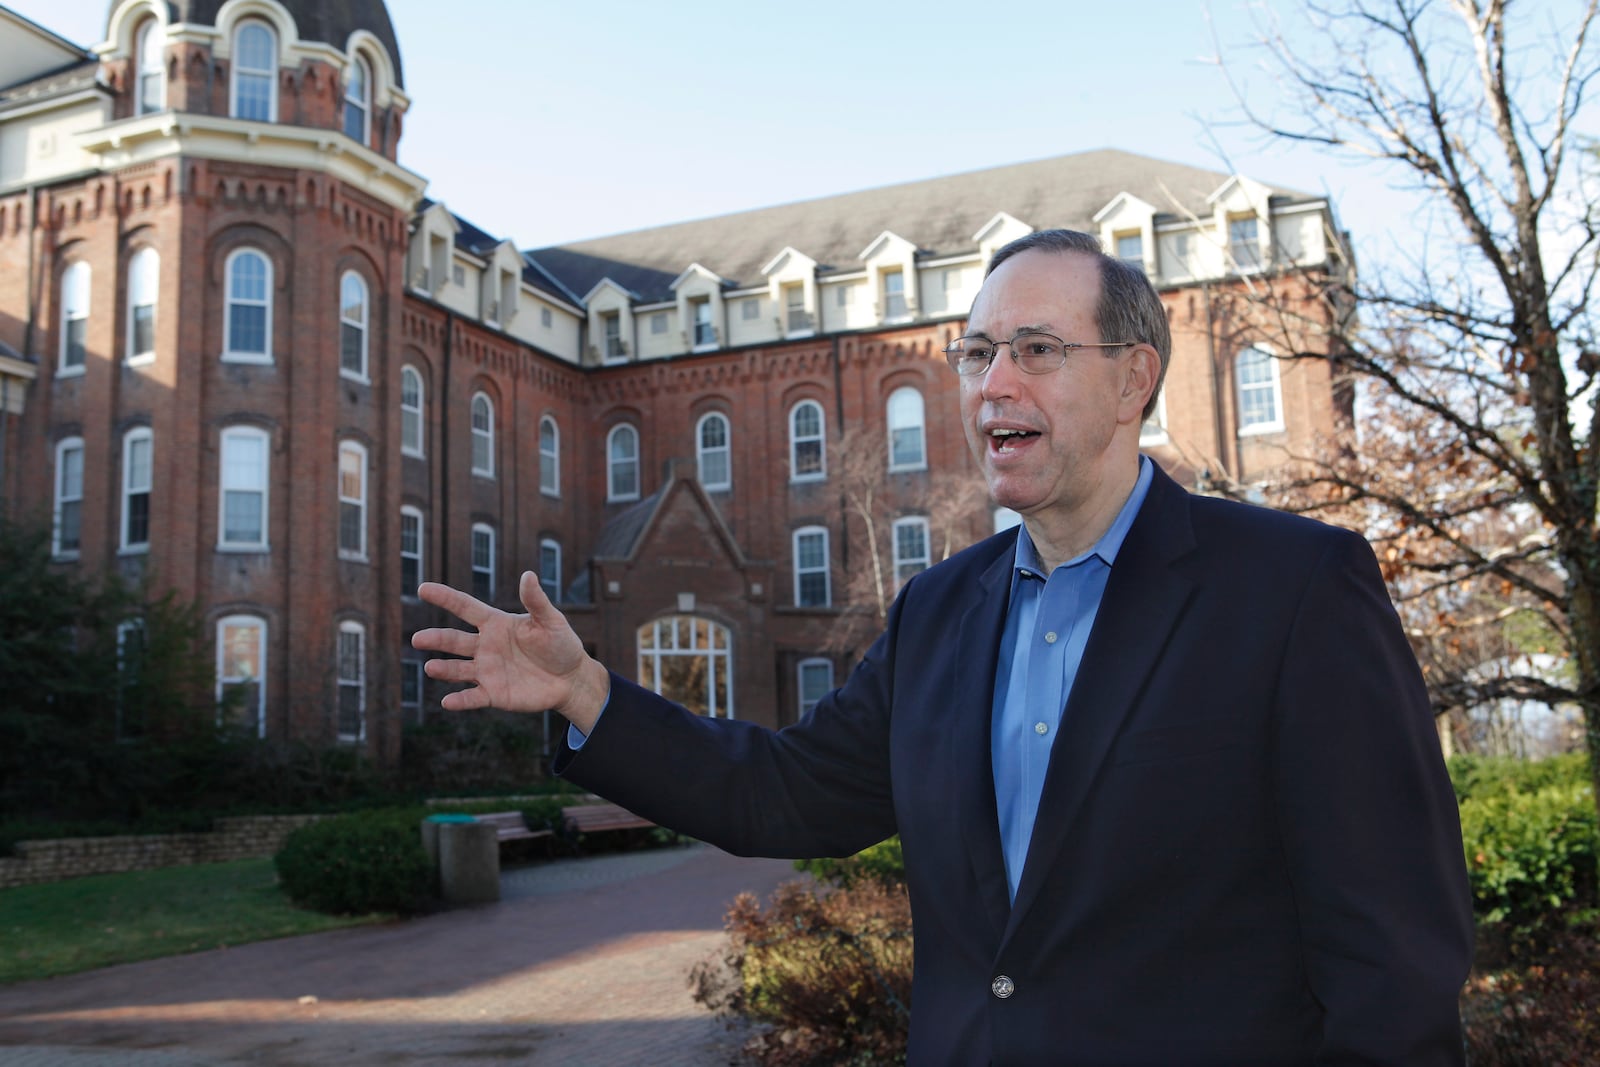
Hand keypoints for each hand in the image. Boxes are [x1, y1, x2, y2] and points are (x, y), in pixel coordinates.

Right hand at [412, 571, 609, 731]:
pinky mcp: (494, 694)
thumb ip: (536, 601)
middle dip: (436, 639)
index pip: (465, 607)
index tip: (423, 589)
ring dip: (444, 669)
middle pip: (454, 640)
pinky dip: (460, 700)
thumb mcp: (551, 620)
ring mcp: (487, 671)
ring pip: (458, 669)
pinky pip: (473, 697)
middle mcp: (485, 646)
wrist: (572, 678)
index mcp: (496, 624)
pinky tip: (447, 701)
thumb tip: (528, 575)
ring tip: (430, 668)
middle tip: (418, 638)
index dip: (445, 597)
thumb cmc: (561, 644)